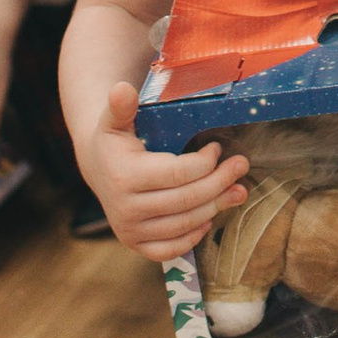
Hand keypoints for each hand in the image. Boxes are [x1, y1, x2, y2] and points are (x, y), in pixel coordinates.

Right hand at [84, 79, 246, 259]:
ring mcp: (130, 230)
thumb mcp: (114, 119)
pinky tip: (208, 219)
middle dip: (220, 183)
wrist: (97, 167)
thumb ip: (121, 106)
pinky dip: (192, 237)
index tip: (217, 148)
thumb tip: (122, 88)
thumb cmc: (113, 140)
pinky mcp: (135, 244)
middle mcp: (125, 209)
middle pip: (186, 200)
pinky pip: (169, 249)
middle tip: (241, 166)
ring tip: (237, 190)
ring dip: (216, 207)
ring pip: (184, 224)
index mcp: (124, 177)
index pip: (177, 174)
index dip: (205, 163)